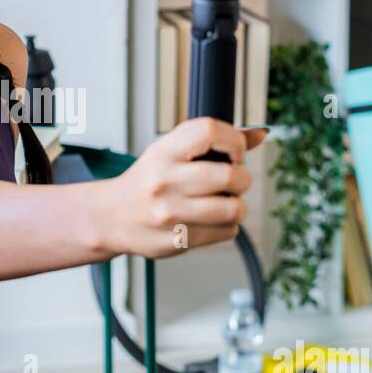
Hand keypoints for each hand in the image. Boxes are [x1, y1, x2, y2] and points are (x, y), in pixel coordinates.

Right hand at [107, 118, 267, 260]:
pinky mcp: (177, 241)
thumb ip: (213, 142)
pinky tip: (211, 220)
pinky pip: (226, 231)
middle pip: (230, 176)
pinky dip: (227, 225)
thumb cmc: (147, 182)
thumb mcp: (170, 153)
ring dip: (238, 206)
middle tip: (233, 182)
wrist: (111, 217)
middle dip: (242, 179)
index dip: (234, 140)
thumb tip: (260, 134)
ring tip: (225, 203)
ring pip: (234, 208)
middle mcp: (165, 182)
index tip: (234, 152)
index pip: (209, 131)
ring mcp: (170, 214)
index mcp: (164, 152)